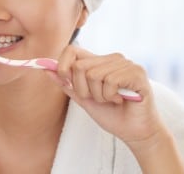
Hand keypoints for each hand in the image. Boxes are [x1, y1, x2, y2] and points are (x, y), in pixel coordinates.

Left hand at [46, 45, 183, 172]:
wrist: (135, 133)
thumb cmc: (112, 115)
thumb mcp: (83, 99)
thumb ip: (67, 83)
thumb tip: (46, 69)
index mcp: (99, 62)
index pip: (72, 50)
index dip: (63, 66)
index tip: (66, 82)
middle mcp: (112, 58)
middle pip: (79, 66)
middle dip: (83, 90)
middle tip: (99, 98)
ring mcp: (126, 63)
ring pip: (93, 75)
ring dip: (99, 95)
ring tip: (112, 100)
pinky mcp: (137, 73)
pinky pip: (110, 81)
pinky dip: (110, 96)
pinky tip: (121, 100)